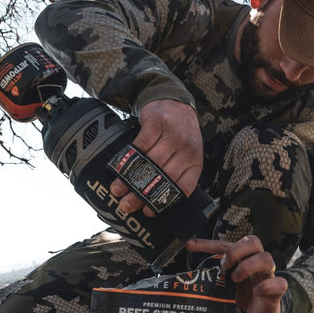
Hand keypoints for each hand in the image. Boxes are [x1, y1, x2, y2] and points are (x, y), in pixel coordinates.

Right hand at [110, 99, 202, 215]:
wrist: (175, 101)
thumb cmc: (180, 133)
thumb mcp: (187, 153)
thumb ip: (178, 173)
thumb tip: (154, 199)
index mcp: (195, 161)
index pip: (182, 187)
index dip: (164, 201)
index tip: (148, 211)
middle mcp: (186, 149)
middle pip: (162, 177)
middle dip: (142, 195)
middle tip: (127, 206)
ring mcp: (172, 135)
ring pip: (150, 163)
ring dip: (131, 179)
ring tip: (118, 190)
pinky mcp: (156, 124)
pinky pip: (140, 145)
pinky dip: (128, 159)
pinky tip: (119, 168)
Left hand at [185, 235, 287, 312]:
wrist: (262, 311)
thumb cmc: (243, 294)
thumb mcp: (226, 284)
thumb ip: (215, 277)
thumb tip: (190, 278)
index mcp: (242, 258)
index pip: (226, 244)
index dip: (207, 243)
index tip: (189, 245)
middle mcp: (256, 262)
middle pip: (252, 241)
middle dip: (235, 251)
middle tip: (224, 265)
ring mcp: (267, 275)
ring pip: (266, 258)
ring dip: (248, 266)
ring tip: (235, 279)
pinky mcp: (277, 290)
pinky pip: (279, 283)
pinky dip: (267, 286)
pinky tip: (257, 291)